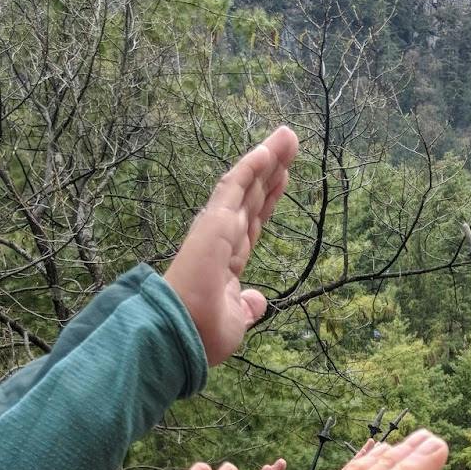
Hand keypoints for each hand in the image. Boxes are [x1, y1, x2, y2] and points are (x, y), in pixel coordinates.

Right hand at [164, 126, 298, 364]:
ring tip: (287, 135)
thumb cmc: (203, 333)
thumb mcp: (236, 321)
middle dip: (272, 171)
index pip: (252, 223)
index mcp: (226, 263)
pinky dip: (251, 168)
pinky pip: (235, 188)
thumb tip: (259, 302)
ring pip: (246, 186)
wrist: (181, 333)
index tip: (282, 178)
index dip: (267, 200)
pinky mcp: (213, 222)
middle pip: (253, 197)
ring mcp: (217, 228)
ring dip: (267, 160)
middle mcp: (222, 240)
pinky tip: (267, 150)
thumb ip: (247, 307)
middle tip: (290, 142)